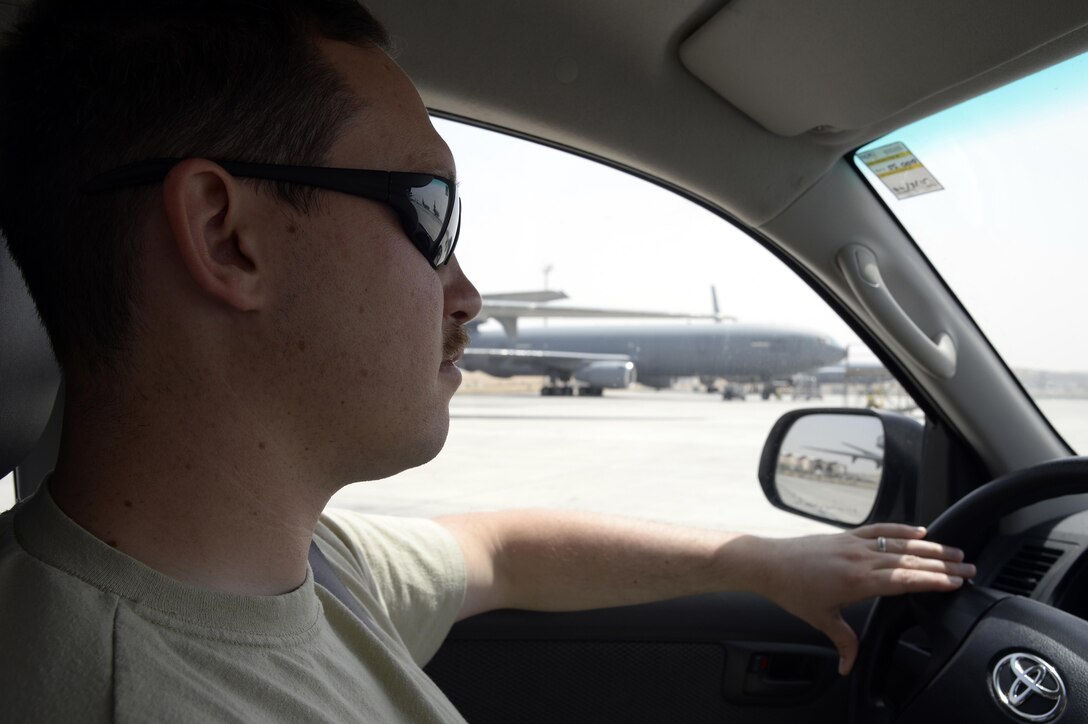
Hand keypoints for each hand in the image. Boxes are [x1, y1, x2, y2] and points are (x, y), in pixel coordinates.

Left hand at [756, 523, 975, 675]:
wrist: (768, 563)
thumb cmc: (792, 590)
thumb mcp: (820, 619)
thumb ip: (843, 642)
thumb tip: (849, 667)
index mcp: (858, 581)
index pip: (905, 579)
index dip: (933, 581)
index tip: (957, 582)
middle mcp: (861, 558)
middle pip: (910, 560)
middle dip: (942, 565)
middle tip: (968, 568)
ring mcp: (855, 544)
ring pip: (900, 543)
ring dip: (930, 547)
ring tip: (954, 551)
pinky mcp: (847, 536)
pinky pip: (880, 530)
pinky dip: (902, 529)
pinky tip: (920, 531)